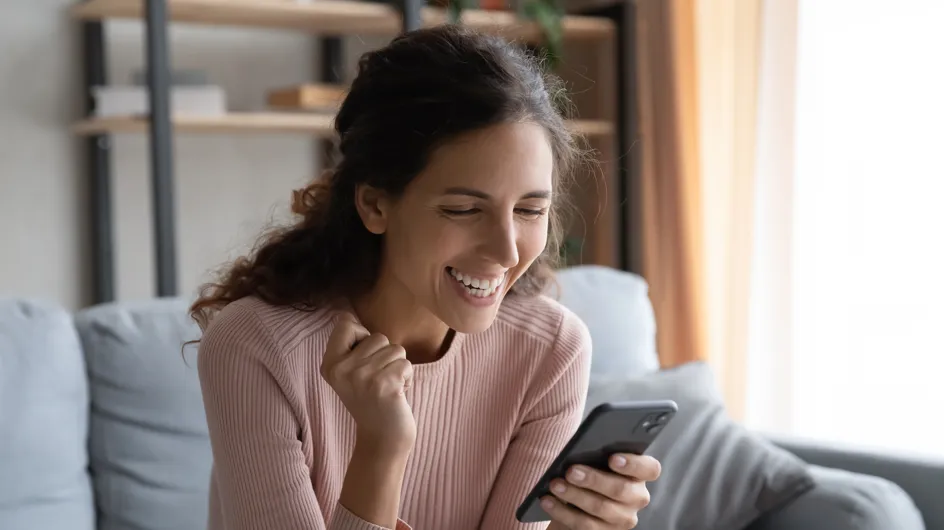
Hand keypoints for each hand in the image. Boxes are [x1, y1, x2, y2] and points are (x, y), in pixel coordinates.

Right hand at [321, 313, 415, 453]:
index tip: (364, 362)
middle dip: (386, 356)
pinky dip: (408, 378)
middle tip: (378, 382)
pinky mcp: (383, 385)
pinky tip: (397, 395)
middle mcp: (341, 370)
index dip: (363, 337)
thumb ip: (350, 346)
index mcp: (329, 364)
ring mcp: (361, 377)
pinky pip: (407, 364)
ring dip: (399, 368)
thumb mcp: (350, 372)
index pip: (345, 323)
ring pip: (395, 349)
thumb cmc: (373, 399)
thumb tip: (345, 313)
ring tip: (388, 388)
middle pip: (377, 337)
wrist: (382, 439)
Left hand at [543, 454, 660, 529]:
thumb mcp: (594, 462)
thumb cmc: (588, 472)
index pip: (650, 468)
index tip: (612, 458)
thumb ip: (595, 454)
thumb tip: (580, 450)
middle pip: (621, 489)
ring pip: (601, 508)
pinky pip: (584, 525)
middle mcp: (637, 497)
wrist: (576, 504)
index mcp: (639, 474)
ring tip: (554, 485)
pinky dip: (562, 511)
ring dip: (574, 495)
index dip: (634, 463)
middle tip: (570, 471)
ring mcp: (623, 518)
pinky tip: (547, 500)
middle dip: (593, 479)